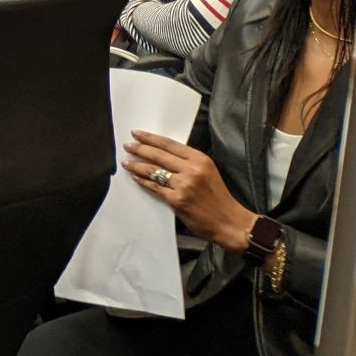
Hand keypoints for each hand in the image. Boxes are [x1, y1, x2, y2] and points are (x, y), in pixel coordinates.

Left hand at [123, 130, 255, 253]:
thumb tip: (164, 154)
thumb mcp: (208, 171)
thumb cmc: (219, 197)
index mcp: (200, 159)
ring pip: (153, 171)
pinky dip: (143, 181)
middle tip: (128, 146)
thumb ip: (189, 162)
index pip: (169, 144)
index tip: (137, 134)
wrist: (229, 221)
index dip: (150, 138)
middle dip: (139, 149)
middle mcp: (191, 170)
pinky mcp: (176, 200)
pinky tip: (136, 177)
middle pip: (158, 155)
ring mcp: (183, 185)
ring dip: (136, 165)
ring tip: (127, 162)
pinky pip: (154, 188)